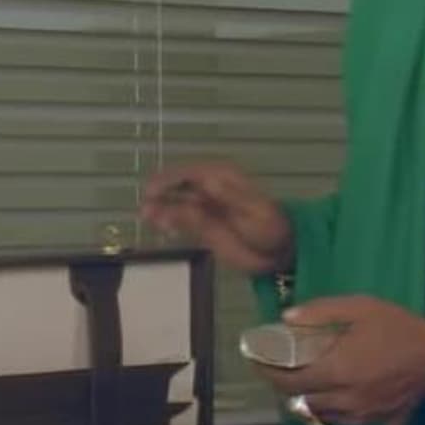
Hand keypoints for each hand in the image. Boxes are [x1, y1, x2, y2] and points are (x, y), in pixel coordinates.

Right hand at [139, 161, 292, 274]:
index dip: (169, 179)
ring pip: (176, 202)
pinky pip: (181, 218)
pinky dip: (168, 220)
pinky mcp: (203, 224)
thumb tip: (204, 182)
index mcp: (222, 178)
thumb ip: (227, 197)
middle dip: (160, 194)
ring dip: (161, 208)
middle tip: (145, 207)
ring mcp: (205, 206)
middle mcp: (210, 188)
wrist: (279, 251)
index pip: (190, 172)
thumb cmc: (269, 227)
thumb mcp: (252, 211)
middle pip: (178, 186)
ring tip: (147, 218)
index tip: (152, 189)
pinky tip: (160, 226)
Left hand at [258, 295, 424, 424]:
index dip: (268, 372)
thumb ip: (322, 311)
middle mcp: (343, 397)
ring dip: (301, 397)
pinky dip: (322, 407)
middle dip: (280, 384)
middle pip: (297, 399)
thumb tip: (287, 318)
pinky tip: (324, 391)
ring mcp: (356, 413)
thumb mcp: (361, 307)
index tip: (257, 359)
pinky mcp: (369, 421)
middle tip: (274, 366)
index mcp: (338, 370)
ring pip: (314, 413)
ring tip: (297, 377)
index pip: (289, 380)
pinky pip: (334, 420)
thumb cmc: (399, 328)